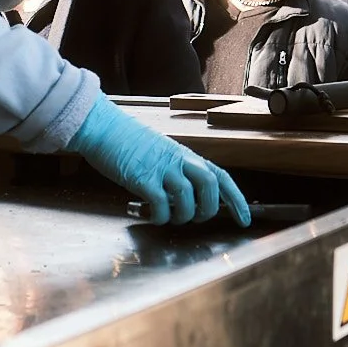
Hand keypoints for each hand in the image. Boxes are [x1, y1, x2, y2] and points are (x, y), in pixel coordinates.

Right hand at [67, 96, 249, 226]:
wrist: (103, 127)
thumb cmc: (129, 142)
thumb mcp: (162, 152)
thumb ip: (177, 170)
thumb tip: (187, 197)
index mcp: (186, 154)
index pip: (220, 176)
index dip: (236, 198)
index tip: (245, 218)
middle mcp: (178, 160)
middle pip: (209, 185)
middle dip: (209, 208)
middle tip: (197, 219)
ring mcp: (161, 169)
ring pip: (187, 199)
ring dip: (183, 216)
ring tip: (170, 217)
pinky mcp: (142, 178)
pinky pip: (160, 206)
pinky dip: (160, 217)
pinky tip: (152, 215)